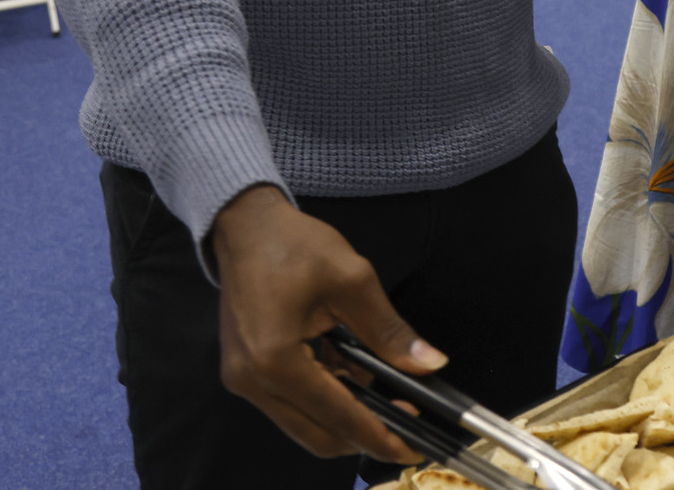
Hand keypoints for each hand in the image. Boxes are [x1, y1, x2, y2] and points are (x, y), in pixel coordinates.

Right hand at [211, 185, 441, 463]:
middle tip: (407, 425)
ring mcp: (244, 380)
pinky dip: (325, 398)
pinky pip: (291, 403)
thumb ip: (389, 330)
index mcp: (275, 360)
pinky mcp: (246, 372)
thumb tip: (429, 365)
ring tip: (386, 394)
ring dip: (345, 416)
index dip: (380, 436)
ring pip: (304, 424)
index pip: (338, 416)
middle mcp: (253, 381)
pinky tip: (353, 376)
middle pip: (317, 435)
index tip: (413, 447)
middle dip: (364, 435)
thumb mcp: (353, 280)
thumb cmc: (294, 244)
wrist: (246, 225)